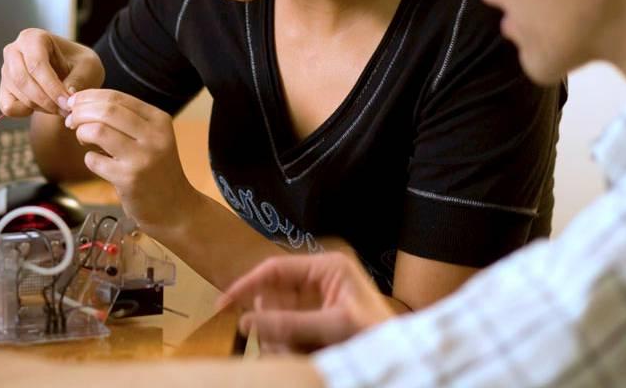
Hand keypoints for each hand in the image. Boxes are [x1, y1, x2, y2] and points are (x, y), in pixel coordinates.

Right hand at [0, 29, 104, 117]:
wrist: (70, 72)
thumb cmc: (78, 65)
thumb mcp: (88, 67)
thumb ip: (79, 80)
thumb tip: (67, 95)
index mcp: (33, 37)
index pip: (36, 64)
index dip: (52, 87)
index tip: (67, 103)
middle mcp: (14, 50)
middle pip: (23, 80)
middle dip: (46, 100)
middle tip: (66, 111)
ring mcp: (6, 70)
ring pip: (17, 95)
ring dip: (41, 107)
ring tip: (60, 107)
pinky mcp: (4, 89)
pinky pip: (8, 107)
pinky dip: (25, 112)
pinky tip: (43, 107)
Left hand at [64, 89, 198, 230]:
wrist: (174, 207)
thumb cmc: (156, 169)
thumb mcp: (152, 137)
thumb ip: (125, 119)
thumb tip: (81, 103)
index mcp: (159, 120)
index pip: (117, 97)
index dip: (89, 97)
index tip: (74, 102)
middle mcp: (154, 136)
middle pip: (106, 110)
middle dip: (80, 112)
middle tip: (71, 120)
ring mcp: (142, 158)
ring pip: (98, 131)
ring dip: (81, 132)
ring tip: (83, 139)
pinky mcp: (129, 179)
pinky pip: (94, 160)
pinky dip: (89, 158)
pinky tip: (97, 162)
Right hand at [218, 252, 396, 353]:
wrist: (403, 358)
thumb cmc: (377, 334)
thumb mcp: (334, 325)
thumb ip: (290, 322)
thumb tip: (245, 321)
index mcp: (326, 267)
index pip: (275, 268)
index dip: (246, 284)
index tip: (222, 304)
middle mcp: (318, 281)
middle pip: (272, 296)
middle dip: (270, 323)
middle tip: (279, 345)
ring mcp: (316, 303)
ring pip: (276, 317)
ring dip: (279, 339)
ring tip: (298, 353)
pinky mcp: (316, 322)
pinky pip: (286, 332)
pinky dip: (287, 347)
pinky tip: (301, 355)